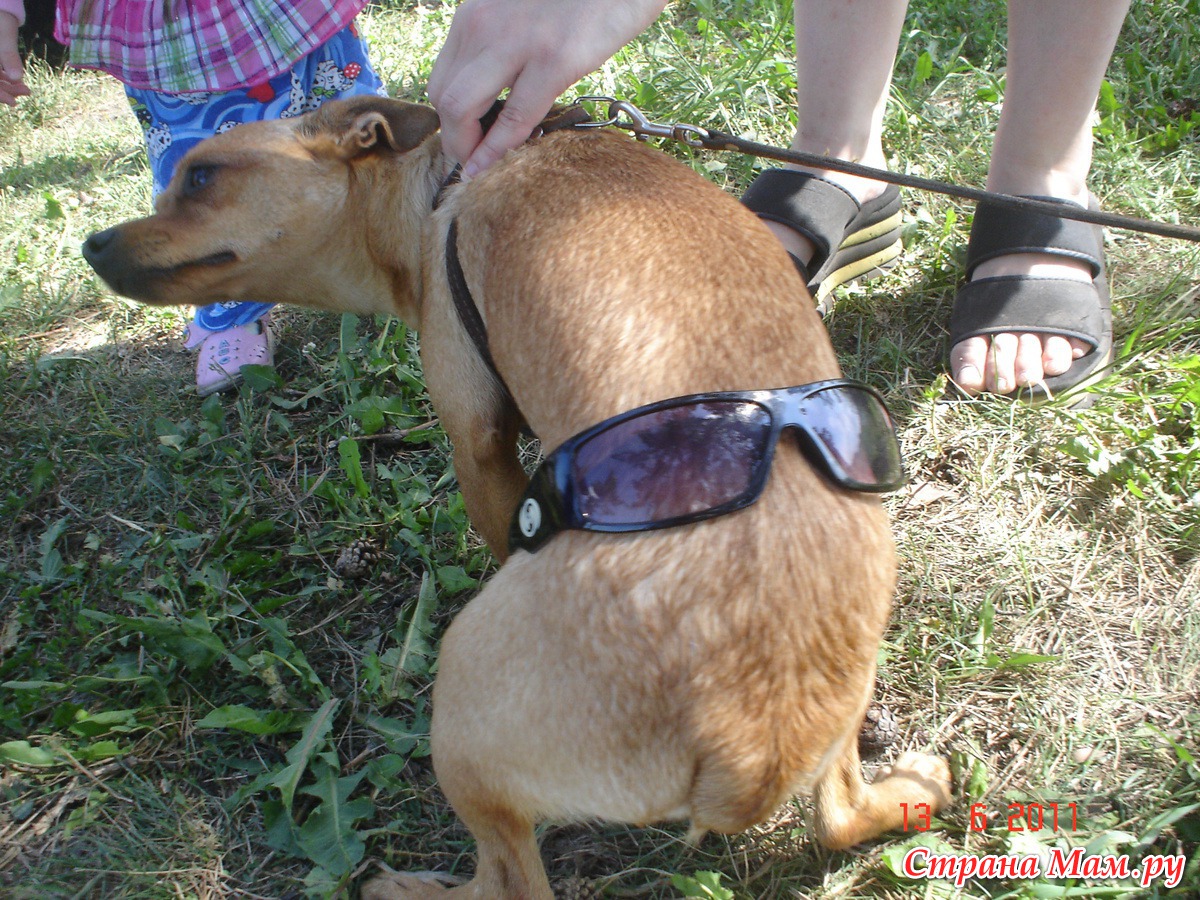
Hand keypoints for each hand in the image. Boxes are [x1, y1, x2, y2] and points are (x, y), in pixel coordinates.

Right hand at [0, 12, 30, 105]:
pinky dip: (6, 80)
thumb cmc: (0, 21)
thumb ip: (9, 58)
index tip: (13, 102)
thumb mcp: (5, 39)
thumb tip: (16, 78)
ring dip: (8, 87)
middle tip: (26, 93)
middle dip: (6, 91)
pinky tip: (20, 84)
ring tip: (27, 90)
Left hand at [428, 0, 667, 176]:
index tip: (465, 140)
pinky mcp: (556, 59)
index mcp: (476, 13)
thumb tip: (497, 92)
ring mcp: (517, 40)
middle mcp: (484, 24)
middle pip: (443, 97)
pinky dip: (498, 150)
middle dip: (454, 139)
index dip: (448, 119)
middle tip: (471, 162)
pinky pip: (514, 117)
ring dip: (467, 148)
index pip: (441, 79)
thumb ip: (501, 44)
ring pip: (461, 109)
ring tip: (481, 168)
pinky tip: (495, 166)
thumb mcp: (523, 12)